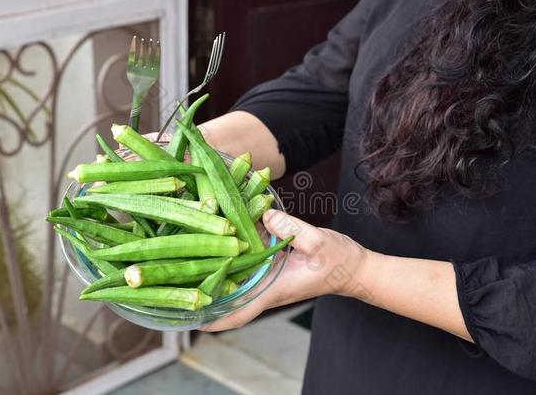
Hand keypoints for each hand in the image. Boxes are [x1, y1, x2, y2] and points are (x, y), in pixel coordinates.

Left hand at [201, 209, 369, 331]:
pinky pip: (250, 261)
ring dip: (219, 269)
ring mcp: (270, 277)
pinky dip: (236, 252)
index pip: (242, 312)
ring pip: (239, 277)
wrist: (355, 267)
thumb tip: (263, 214)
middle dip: (208, 291)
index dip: (218, 319)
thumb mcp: (320, 242)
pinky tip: (225, 233)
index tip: (194, 321)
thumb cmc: (341, 261)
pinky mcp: (274, 265)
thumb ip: (293, 228)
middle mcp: (268, 286)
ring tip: (192, 253)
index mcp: (276, 289)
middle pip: (232, 296)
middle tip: (180, 278)